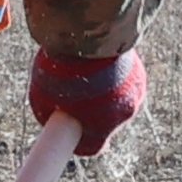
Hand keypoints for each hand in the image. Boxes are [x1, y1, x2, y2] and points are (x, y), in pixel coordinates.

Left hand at [25, 49, 140, 154]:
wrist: (92, 33)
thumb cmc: (65, 68)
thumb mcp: (42, 93)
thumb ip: (46, 112)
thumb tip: (48, 117)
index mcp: (101, 127)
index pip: (91, 148)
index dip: (79, 141)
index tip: (69, 133)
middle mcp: (123, 115)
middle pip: (104, 123)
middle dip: (90, 112)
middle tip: (73, 94)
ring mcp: (135, 94)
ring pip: (116, 102)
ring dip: (103, 93)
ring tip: (85, 73)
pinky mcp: (139, 74)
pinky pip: (124, 83)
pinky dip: (113, 77)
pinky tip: (98, 63)